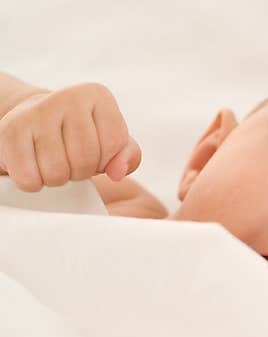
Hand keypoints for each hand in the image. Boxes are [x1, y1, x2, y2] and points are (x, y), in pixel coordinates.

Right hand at [0, 82, 140, 191]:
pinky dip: (33, 183)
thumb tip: (118, 172)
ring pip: (57, 173)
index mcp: (97, 95)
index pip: (113, 144)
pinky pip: (29, 180)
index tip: (94, 150)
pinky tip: (34, 165)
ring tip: (54, 161)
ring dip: (57, 178)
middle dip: (80, 171)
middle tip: (70, 159)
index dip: (105, 159)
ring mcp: (35, 111)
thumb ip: (128, 156)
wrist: (34, 121)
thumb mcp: (112, 143)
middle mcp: (66, 96)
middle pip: (85, 160)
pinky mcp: (9, 130)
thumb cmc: (80, 136)